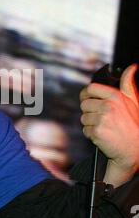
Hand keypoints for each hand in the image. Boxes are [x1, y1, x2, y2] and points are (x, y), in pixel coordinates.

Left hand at [80, 64, 138, 186]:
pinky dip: (91, 134)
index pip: (90, 89)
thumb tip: (132, 67)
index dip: (87, 95)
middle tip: (102, 119)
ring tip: (105, 127)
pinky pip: (85, 130)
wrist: (134, 150)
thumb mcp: (134, 101)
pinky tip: (103, 135)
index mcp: (116, 96)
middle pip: (84, 104)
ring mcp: (102, 119)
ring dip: (91, 124)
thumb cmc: (134, 124)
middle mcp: (108, 106)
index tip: (90, 99)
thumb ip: (128, 83)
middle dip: (90, 112)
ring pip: (84, 118)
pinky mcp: (96, 132)